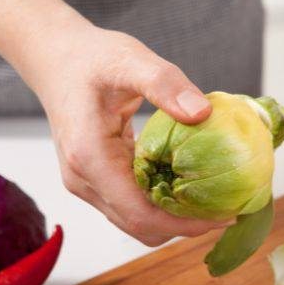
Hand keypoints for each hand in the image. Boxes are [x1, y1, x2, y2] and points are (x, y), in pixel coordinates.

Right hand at [0, 0, 227, 244]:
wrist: (55, 58)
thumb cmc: (90, 58)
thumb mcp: (130, 59)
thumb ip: (164, 84)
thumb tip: (203, 114)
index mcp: (90, 158)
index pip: (141, 213)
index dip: (184, 224)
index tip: (225, 217)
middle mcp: (84, 180)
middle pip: (140, 226)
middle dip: (185, 226)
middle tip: (228, 210)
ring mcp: (86, 183)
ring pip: (135, 221)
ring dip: (174, 218)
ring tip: (214, 202)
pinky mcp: (94, 180)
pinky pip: (131, 204)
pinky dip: (161, 203)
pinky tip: (189, 185)